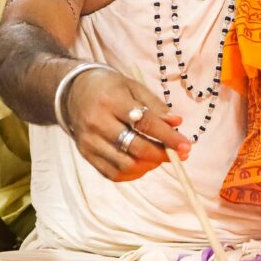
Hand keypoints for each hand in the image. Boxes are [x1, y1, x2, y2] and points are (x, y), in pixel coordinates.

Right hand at [66, 67, 191, 181]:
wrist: (72, 91)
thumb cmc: (109, 87)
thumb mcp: (133, 87)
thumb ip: (155, 107)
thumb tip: (177, 123)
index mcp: (111, 100)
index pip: (145, 123)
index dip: (168, 137)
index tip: (187, 145)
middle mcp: (97, 122)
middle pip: (135, 147)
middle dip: (161, 155)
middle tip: (179, 154)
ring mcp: (89, 141)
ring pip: (125, 165)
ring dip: (148, 166)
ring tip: (159, 157)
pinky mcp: (85, 154)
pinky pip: (112, 173)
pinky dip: (132, 173)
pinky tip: (142, 164)